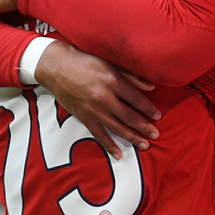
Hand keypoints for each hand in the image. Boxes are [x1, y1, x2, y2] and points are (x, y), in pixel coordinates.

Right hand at [34, 41, 160, 159]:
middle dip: (144, 126)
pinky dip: (109, 145)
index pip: (136, 99)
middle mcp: (104, 97)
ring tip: (144, 145)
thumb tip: (151, 86)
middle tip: (156, 134)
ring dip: (132, 137)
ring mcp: (93, 109)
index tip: (157, 116)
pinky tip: (119, 154)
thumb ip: (131, 75)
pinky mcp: (83, 117)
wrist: (56, 66)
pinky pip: (98, 134)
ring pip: (117, 127)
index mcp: (112, 80)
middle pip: (129, 116)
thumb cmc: (84, 61)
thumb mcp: (109, 62)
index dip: (148, 109)